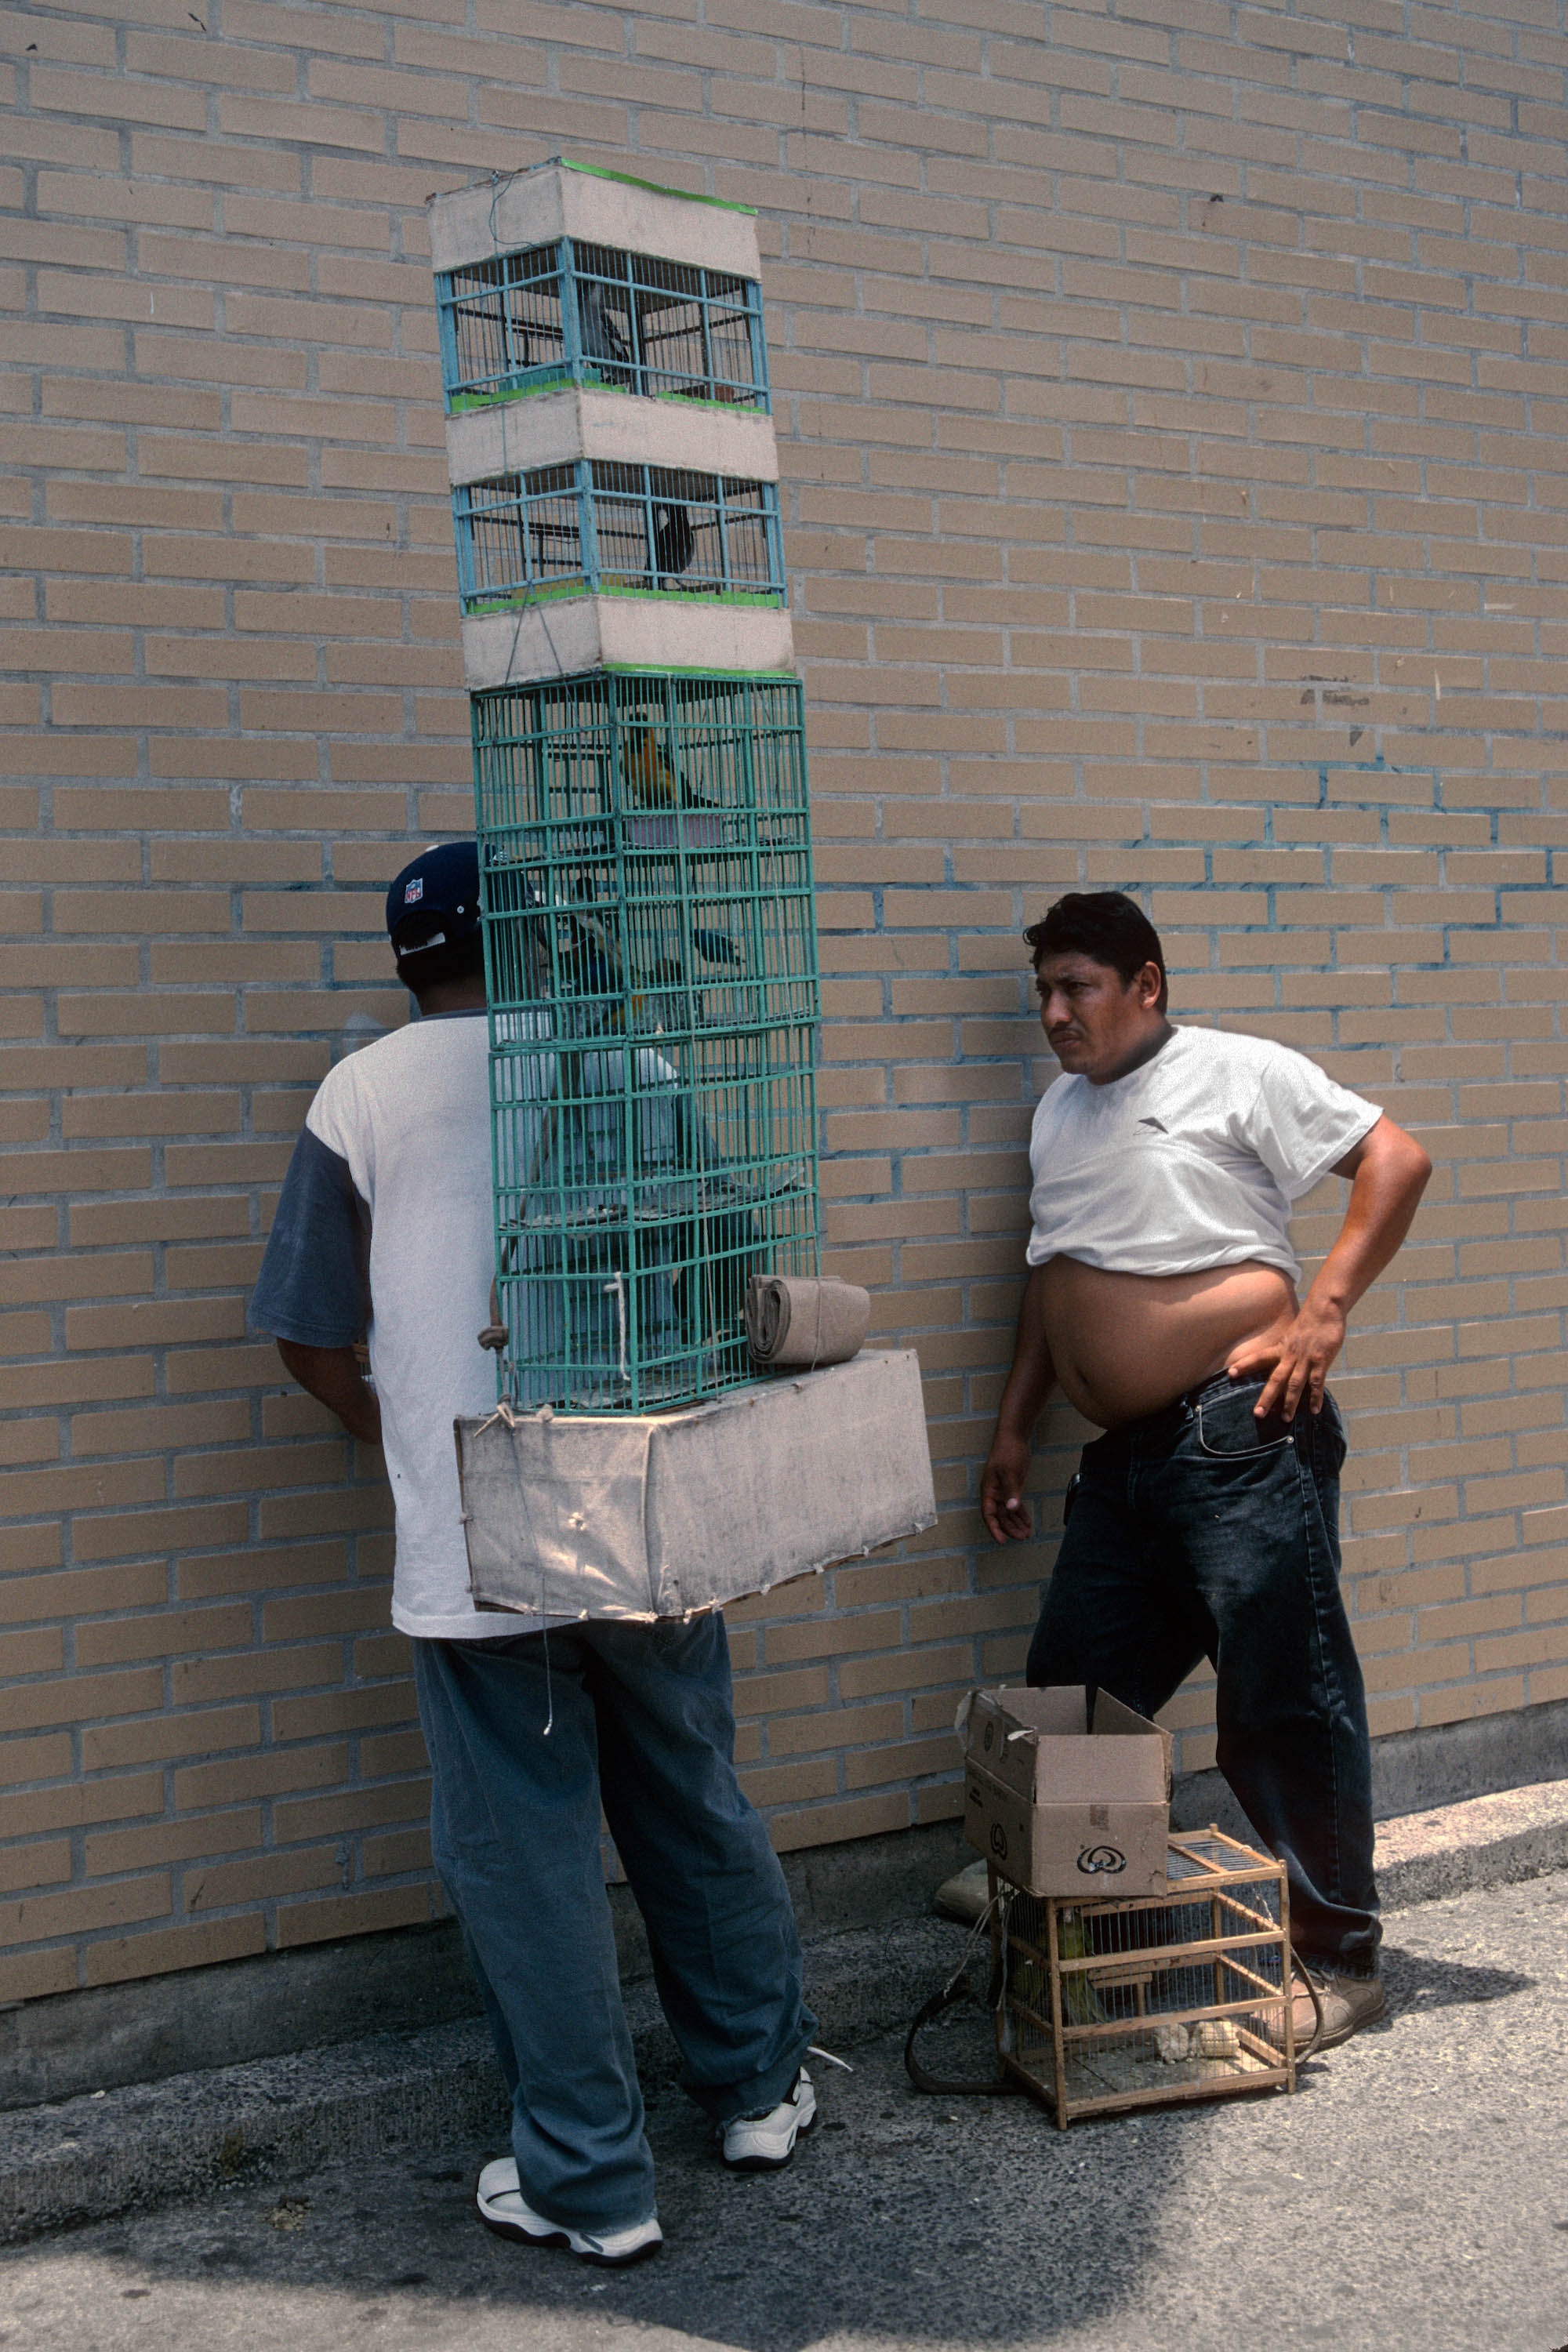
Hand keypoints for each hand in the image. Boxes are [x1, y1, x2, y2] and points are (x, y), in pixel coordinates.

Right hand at [981, 1433, 1033, 1543]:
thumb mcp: (1010, 1472)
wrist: (1015, 1438)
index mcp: (988, 1490)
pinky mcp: (1013, 1489)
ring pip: (1009, 1513)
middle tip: (1022, 1537)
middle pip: (1000, 1517)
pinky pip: (1016, 1506)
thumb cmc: (1008, 1453)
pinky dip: (1021, 1515)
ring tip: (1027, 1534)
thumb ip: (1012, 1491)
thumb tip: (1013, 1509)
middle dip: (1010, 1529)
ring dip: (1017, 1524)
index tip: (1002, 1541)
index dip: (994, 1529)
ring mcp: (1004, 1492)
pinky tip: (1028, 1524)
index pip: (989, 1514)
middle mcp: (994, 1494)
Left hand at [1225, 1296, 1347, 1423]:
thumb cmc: (1309, 1322)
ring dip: (1290, 1403)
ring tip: (1285, 1419)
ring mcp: (1305, 1359)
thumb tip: (1282, 1362)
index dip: (1244, 1365)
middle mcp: (1290, 1355)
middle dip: (1266, 1397)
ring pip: (1295, 1385)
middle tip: (1257, 1414)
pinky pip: (1317, 1383)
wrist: (1325, 1310)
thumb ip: (1286, 1350)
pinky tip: (1315, 1411)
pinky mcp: (1321, 1361)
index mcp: (1281, 1348)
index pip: (1258, 1357)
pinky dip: (1316, 1397)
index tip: (1229, 1374)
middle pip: (1275, 1379)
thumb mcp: (1291, 1335)